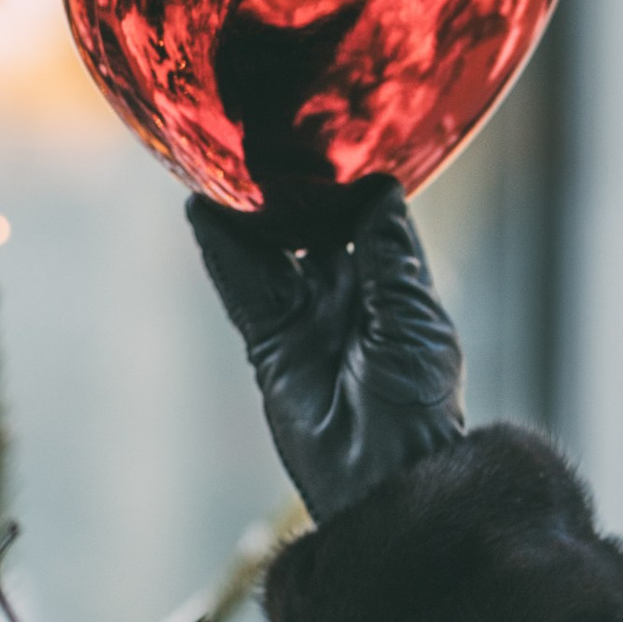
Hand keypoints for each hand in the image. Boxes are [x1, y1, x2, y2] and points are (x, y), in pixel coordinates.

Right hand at [187, 177, 465, 521]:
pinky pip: (244, 289)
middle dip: (292, 193)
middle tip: (266, 144)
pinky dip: (224, 253)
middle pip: (313, 229)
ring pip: (270, 253)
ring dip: (250, 215)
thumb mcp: (414, 323)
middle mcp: (348, 297)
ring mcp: (306, 319)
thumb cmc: (418, 408)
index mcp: (394, 289)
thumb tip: (382, 193)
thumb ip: (389, 260)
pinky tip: (204, 213)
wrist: (383, 480)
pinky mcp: (271, 344)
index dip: (348, 186)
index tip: (328, 142)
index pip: (368, 222)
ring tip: (224, 166)